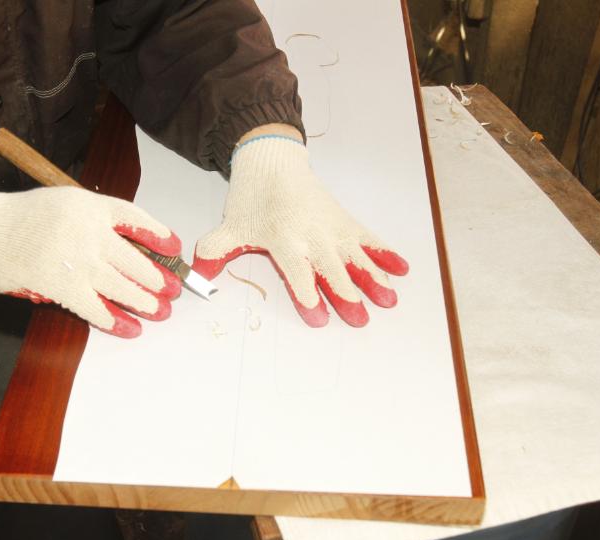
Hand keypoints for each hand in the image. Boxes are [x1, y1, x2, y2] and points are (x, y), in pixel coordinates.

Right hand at [0, 186, 180, 337]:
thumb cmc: (26, 218)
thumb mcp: (69, 202)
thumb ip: (99, 220)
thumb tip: (135, 247)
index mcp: (92, 207)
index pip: (137, 219)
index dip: (160, 236)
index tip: (174, 249)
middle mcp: (90, 232)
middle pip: (136, 261)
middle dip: (159, 279)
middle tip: (172, 290)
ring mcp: (78, 262)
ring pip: (124, 288)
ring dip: (146, 303)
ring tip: (160, 311)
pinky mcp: (63, 288)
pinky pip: (98, 310)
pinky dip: (117, 322)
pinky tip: (131, 328)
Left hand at [193, 136, 407, 326]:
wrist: (273, 160)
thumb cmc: (252, 198)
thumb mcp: (231, 226)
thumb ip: (215, 252)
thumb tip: (197, 277)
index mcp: (283, 238)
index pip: (297, 271)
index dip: (307, 295)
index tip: (318, 318)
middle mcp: (312, 234)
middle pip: (332, 268)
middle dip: (347, 295)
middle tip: (359, 319)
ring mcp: (332, 227)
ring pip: (356, 256)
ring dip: (373, 279)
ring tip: (388, 300)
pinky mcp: (345, 220)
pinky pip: (369, 239)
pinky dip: (386, 253)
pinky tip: (402, 269)